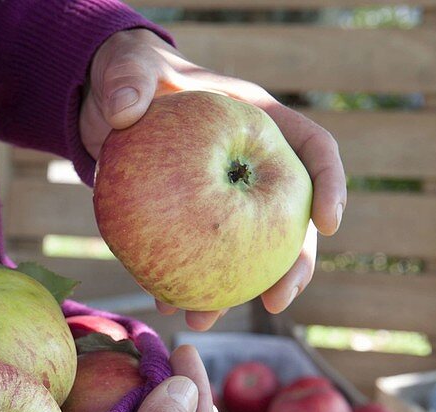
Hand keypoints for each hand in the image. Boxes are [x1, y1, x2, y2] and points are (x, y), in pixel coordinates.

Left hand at [80, 29, 346, 330]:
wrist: (105, 110)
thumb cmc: (130, 78)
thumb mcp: (127, 68)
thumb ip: (127, 80)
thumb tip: (123, 110)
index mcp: (260, 120)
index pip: (314, 149)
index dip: (330, 185)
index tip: (328, 224)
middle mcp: (253, 165)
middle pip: (292, 219)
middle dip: (290, 266)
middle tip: (276, 302)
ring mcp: (225, 198)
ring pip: (247, 251)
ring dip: (230, 292)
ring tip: (202, 319)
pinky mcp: (193, 222)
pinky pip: (198, 257)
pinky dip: (183, 282)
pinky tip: (164, 304)